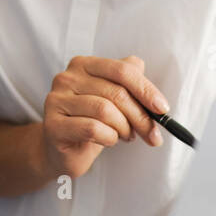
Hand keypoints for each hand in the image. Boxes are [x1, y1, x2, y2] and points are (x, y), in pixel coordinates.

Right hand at [41, 55, 169, 179]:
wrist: (64, 151)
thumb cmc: (92, 122)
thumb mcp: (114, 100)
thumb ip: (131, 88)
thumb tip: (156, 98)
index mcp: (84, 64)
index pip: (122, 70)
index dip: (146, 90)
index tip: (162, 109)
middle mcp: (66, 77)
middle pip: (116, 92)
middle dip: (140, 116)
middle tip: (151, 134)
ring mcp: (56, 100)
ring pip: (105, 110)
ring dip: (124, 128)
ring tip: (126, 136)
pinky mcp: (52, 124)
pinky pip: (92, 128)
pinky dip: (109, 137)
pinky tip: (109, 140)